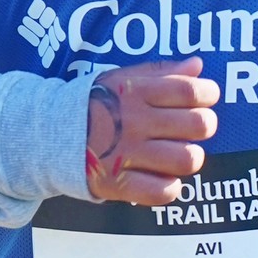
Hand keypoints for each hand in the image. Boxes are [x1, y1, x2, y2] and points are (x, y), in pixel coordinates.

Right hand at [85, 59, 219, 205]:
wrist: (48, 134)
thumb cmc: (94, 104)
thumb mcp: (122, 79)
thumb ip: (161, 71)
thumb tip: (197, 65)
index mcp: (136, 92)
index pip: (189, 90)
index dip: (208, 94)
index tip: (206, 98)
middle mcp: (134, 121)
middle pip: (198, 125)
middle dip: (204, 125)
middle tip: (192, 128)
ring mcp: (126, 153)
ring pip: (187, 159)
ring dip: (189, 157)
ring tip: (178, 154)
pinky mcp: (118, 184)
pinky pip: (162, 192)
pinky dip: (169, 187)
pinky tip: (161, 177)